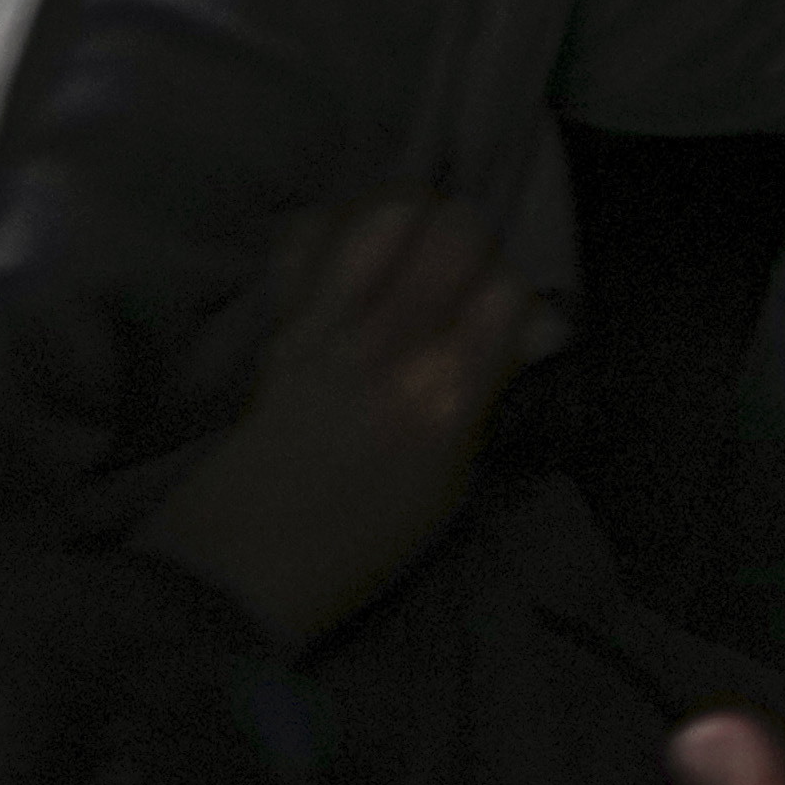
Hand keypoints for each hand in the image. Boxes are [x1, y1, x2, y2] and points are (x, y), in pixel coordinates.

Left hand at [140, 194, 545, 645]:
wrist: (241, 567)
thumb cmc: (363, 538)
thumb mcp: (452, 480)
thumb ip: (492, 391)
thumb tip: (542, 326)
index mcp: (446, 400)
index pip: (508, 292)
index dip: (516, 296)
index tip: (507, 322)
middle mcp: (392, 350)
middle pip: (456, 232)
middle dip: (474, 244)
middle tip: (462, 276)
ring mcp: (330, 330)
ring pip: (388, 218)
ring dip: (412, 222)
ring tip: (409, 251)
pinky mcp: (282, 327)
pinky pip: (311, 244)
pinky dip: (336, 233)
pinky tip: (350, 258)